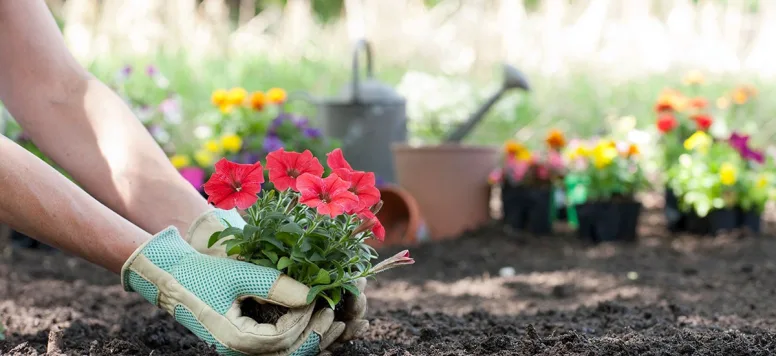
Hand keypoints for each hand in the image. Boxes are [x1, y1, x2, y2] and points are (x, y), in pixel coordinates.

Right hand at [122, 226, 343, 354]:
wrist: (169, 276)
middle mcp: (237, 350)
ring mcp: (239, 348)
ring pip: (283, 353)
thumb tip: (311, 294)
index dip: (306, 319)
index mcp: (235, 339)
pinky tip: (309, 321)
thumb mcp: (240, 274)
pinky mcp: (242, 339)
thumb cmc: (201, 273)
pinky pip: (274, 345)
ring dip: (309, 339)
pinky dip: (295, 336)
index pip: (284, 338)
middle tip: (334, 315)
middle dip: (315, 336)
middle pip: (288, 353)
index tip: (319, 299)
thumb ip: (276, 285)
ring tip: (331, 322)